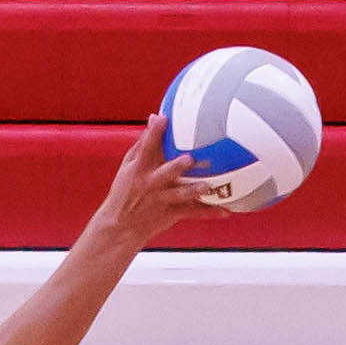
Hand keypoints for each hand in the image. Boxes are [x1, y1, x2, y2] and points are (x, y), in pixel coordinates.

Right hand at [94, 113, 211, 247]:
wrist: (120, 227)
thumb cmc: (125, 192)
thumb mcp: (128, 167)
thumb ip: (143, 144)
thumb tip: (155, 117)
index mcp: (138, 169)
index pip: (145, 148)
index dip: (153, 134)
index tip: (162, 119)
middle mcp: (150, 184)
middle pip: (165, 173)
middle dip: (176, 167)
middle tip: (189, 158)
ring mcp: (161, 200)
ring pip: (180, 195)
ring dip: (193, 191)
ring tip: (207, 187)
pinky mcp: (170, 214)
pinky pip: (192, 212)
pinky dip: (208, 212)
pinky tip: (224, 210)